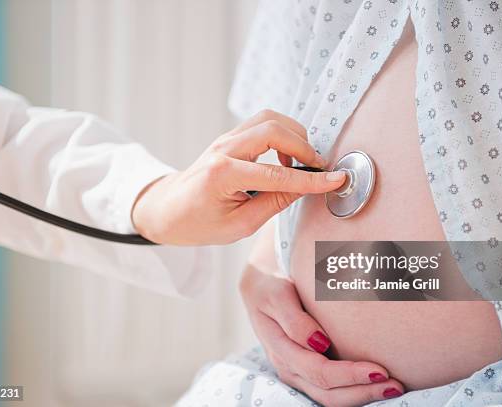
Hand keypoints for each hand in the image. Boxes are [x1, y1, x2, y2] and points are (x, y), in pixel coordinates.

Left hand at [132, 109, 344, 244]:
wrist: (167, 209)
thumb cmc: (197, 223)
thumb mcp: (239, 225)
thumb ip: (274, 203)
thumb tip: (306, 187)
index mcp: (222, 175)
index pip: (277, 175)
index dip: (310, 178)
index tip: (335, 179)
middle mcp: (223, 149)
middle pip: (274, 129)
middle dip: (304, 146)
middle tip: (319, 168)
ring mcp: (225, 139)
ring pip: (269, 119)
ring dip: (293, 136)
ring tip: (302, 163)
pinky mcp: (229, 138)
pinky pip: (262, 124)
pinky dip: (282, 135)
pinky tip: (285, 159)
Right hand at [240, 265, 404, 406]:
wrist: (260, 280)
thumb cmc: (271, 283)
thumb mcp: (276, 293)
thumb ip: (293, 318)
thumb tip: (318, 343)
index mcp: (280, 348)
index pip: (318, 371)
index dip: (349, 375)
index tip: (380, 368)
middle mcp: (287, 366)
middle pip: (326, 392)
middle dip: (362, 391)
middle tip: (395, 384)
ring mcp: (295, 371)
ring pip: (328, 397)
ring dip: (361, 396)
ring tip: (392, 388)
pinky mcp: (304, 369)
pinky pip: (328, 390)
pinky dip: (353, 391)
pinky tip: (374, 383)